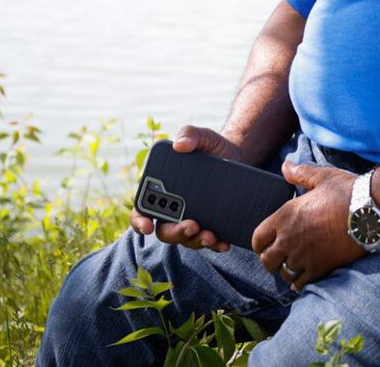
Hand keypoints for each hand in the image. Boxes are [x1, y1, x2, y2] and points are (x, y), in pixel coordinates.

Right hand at [128, 125, 246, 252]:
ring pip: (187, 240)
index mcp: (162, 189)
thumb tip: (180, 145)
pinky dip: (215, 245)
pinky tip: (224, 243)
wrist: (239, 156)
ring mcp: (192, 219)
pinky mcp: (212, 225)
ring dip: (196, 241)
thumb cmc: (213, 148)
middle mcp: (173, 209)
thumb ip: (190, 134)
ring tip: (211, 236)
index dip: (139, 221)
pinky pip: (209, 241)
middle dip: (176, 232)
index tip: (148, 226)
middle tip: (192, 225)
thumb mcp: (204, 137)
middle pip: (165, 231)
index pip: (142, 210)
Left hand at [251, 161, 366, 290]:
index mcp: (285, 216)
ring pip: (283, 273)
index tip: (266, 243)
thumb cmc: (346, 192)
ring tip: (293, 265)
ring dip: (285, 270)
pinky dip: (298, 282)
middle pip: (267, 260)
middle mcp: (290, 239)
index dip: (260, 242)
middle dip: (270, 259)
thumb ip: (300, 173)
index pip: (258, 238)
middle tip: (279, 256)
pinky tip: (303, 277)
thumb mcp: (321, 177)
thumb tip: (285, 166)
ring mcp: (304, 256)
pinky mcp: (320, 268)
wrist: (369, 211)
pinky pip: (300, 283)